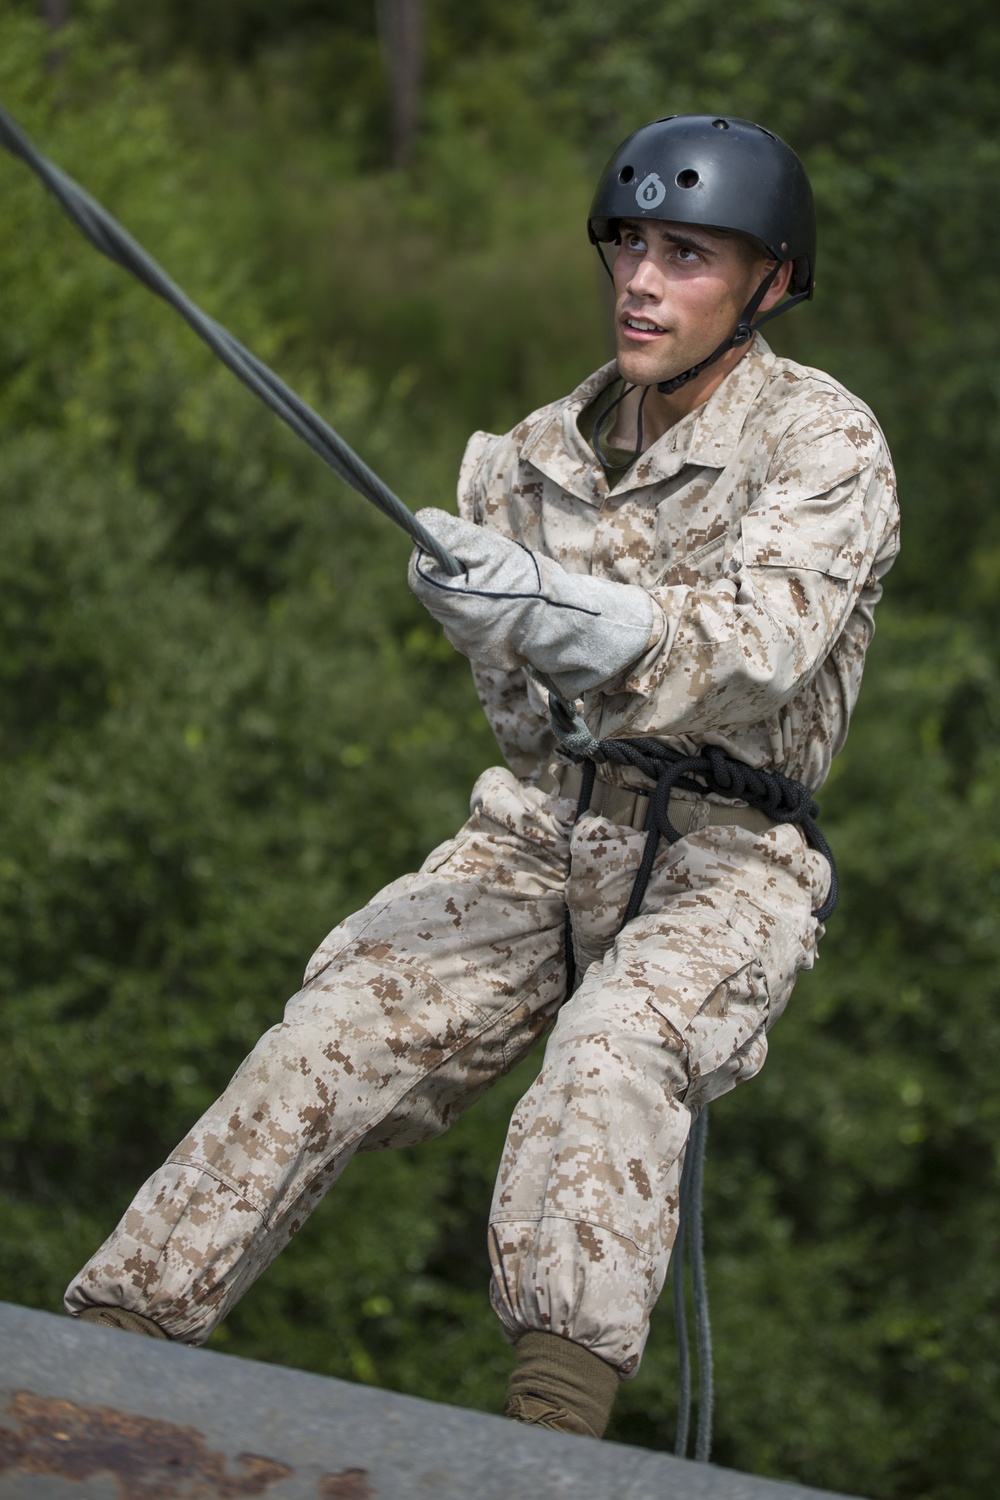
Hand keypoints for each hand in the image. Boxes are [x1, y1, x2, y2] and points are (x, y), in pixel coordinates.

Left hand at [407, 509, 655, 697]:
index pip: (419, 575)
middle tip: (485, 565)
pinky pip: (472, 625)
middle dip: (453, 574)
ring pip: (454, 609)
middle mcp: (456, 631)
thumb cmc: (532, 582)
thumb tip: (421, 522)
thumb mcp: (492, 549)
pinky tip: (507, 605)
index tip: (451, 546)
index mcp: (454, 604)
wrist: (569, 622)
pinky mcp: (486, 653)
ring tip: (502, 586)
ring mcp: (471, 646)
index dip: (431, 555)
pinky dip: (483, 610)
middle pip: (435, 593)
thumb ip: (451, 534)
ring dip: (469, 592)